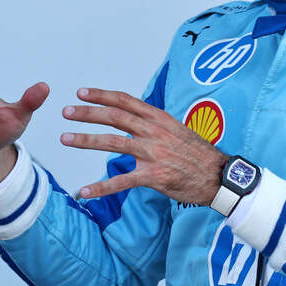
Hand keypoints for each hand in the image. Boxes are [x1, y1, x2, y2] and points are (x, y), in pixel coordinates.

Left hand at [60, 87, 226, 204]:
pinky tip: (85, 191)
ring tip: (66, 138)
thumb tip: (131, 115)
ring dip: (86, 140)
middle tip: (67, 111)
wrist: (219, 176)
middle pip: (114, 117)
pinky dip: (101, 187)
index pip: (125, 101)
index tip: (81, 93)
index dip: (102, 95)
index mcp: (158, 118)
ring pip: (112, 143)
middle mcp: (154, 132)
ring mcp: (153, 153)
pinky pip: (122, 182)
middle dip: (87, 113)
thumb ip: (152, 122)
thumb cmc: (196, 153)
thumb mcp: (176, 128)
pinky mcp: (154, 176)